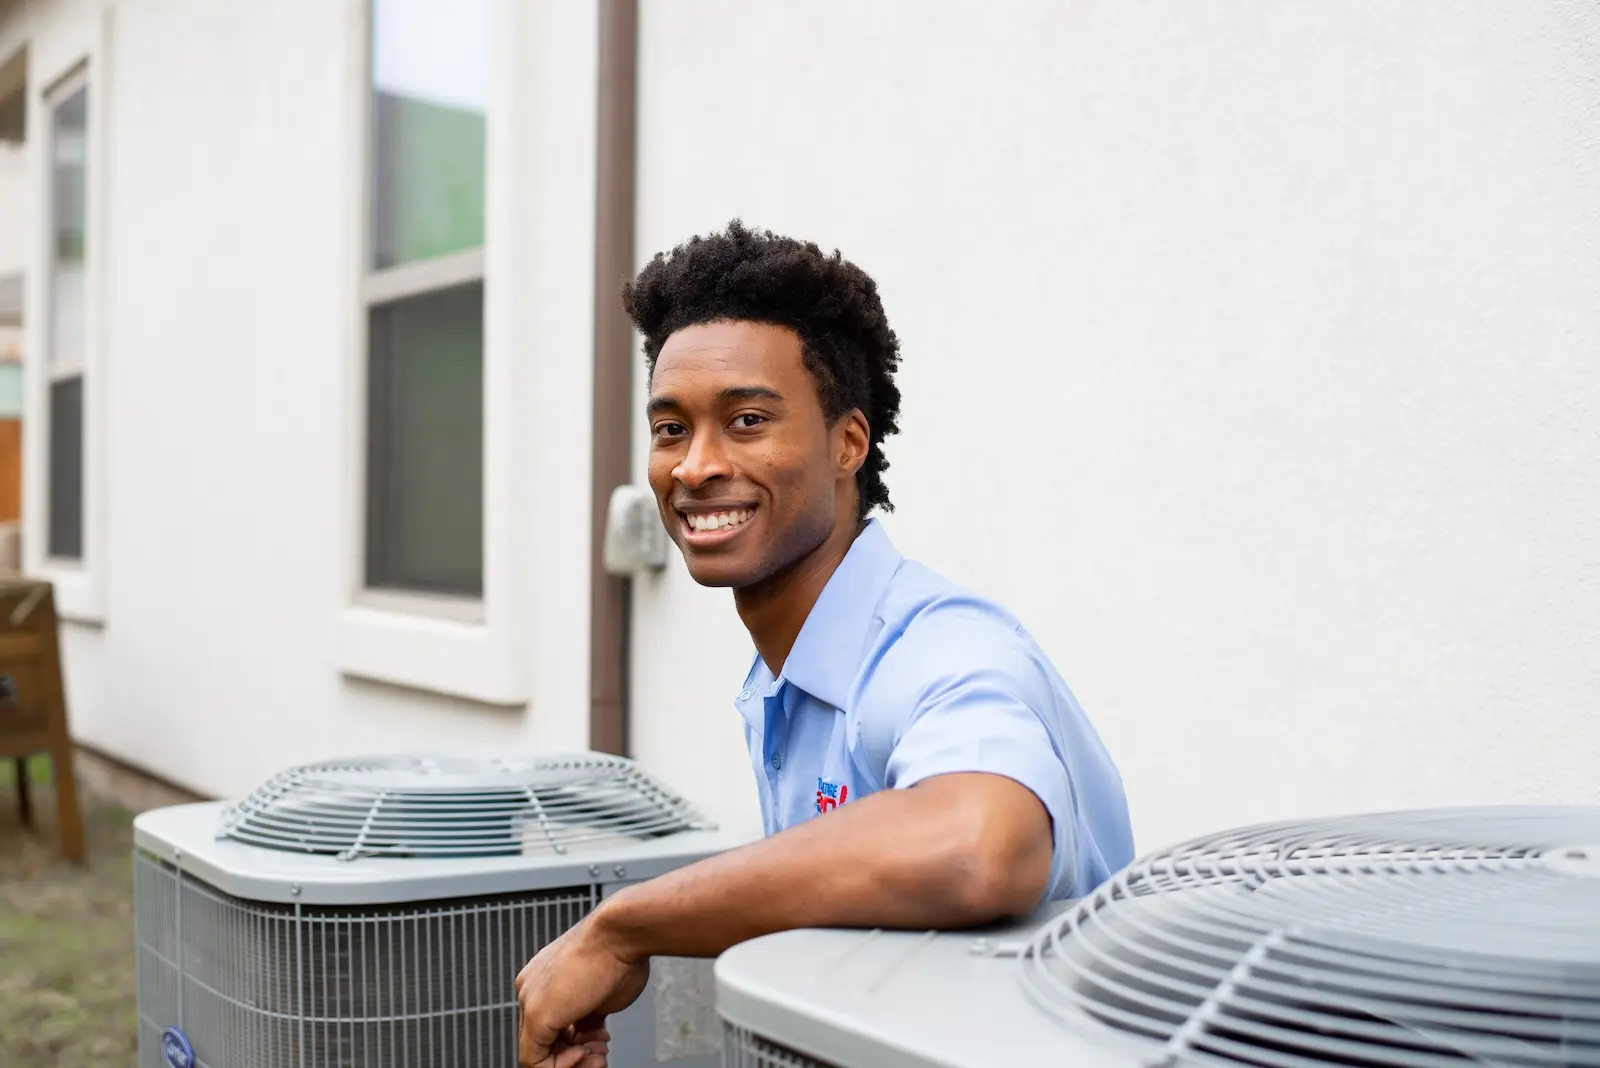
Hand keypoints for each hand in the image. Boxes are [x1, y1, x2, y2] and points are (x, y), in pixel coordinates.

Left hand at [515, 916, 649, 1067]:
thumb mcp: (602, 996)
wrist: (620, 933)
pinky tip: (586, 1053)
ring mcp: (530, 1000)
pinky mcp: (536, 1015)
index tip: (599, 1044)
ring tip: (598, 1054)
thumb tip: (589, 1034)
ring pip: (538, 1053)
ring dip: (572, 1062)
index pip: (552, 1026)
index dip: (577, 1044)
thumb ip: (588, 1018)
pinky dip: (562, 1066)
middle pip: (543, 1041)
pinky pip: (535, 1061)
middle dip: (575, 1054)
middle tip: (599, 1056)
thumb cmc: (618, 954)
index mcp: (544, 980)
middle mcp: (531, 989)